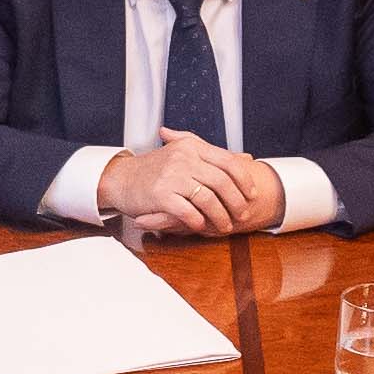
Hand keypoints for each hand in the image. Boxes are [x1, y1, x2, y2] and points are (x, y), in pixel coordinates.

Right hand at [96, 132, 268, 236]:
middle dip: (236, 202)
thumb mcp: (183, 153)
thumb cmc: (154, 169)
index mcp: (192, 146)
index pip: (228, 161)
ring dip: (221, 216)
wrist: (121, 179)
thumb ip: (213, 156)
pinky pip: (189, 212)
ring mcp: (172, 176)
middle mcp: (183, 158)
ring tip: (225, 226)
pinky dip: (199, 222)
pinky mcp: (161, 195)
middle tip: (242, 215)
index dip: (244, 180)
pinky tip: (201, 226)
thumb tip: (247, 159)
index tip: (252, 194)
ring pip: (208, 199)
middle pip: (222, 182)